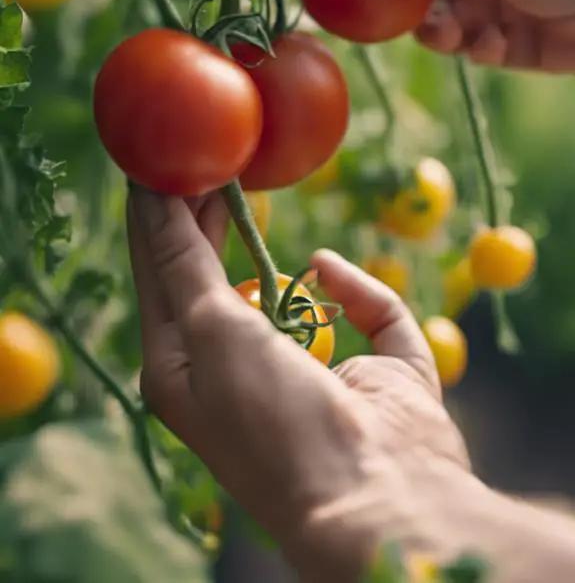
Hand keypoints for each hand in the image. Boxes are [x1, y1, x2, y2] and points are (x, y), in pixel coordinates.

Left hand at [127, 186, 470, 580]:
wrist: (375, 499)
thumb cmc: (273, 419)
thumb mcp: (210, 330)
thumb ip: (185, 261)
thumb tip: (155, 202)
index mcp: (185, 370)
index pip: (161, 274)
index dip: (159, 216)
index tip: (160, 159)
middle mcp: (239, 370)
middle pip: (214, 277)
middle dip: (205, 219)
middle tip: (206, 157)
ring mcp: (309, 371)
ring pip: (288, 294)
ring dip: (269, 254)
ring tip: (246, 188)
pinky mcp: (375, 371)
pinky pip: (366, 310)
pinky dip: (352, 288)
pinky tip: (325, 266)